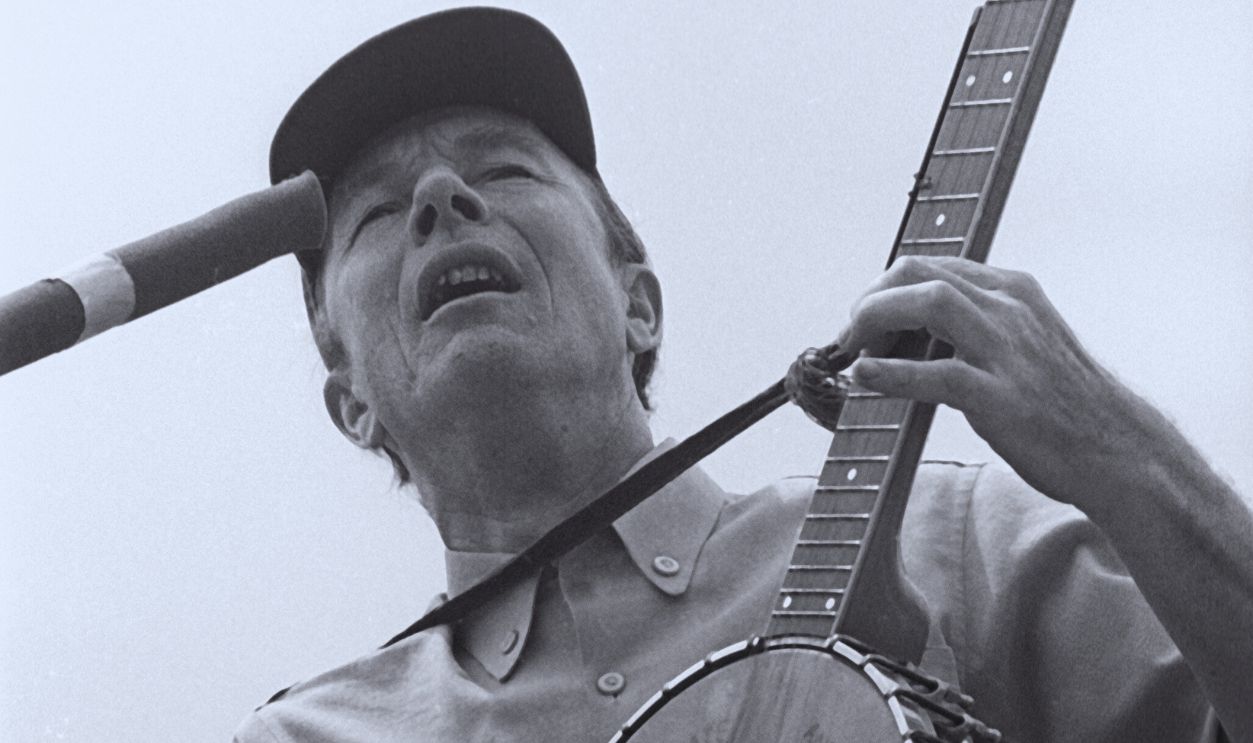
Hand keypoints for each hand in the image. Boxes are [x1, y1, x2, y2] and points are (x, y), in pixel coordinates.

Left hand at [838, 255, 1150, 507]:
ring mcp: (1008, 349)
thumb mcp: (1021, 343)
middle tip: (848, 335)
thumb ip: (974, 327)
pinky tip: (864, 378)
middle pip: (919, 273)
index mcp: (1012, 289)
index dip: (883, 288)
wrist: (1118, 449)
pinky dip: (891, 373)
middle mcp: (1010, 307)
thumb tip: (908, 333)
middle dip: (871, 298)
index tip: (860, 319)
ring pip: (928, 303)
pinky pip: (937, 374)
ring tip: (851, 350)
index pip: (930, 265)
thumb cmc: (1063, 403)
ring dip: (875, 320)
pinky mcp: (1003, 397)